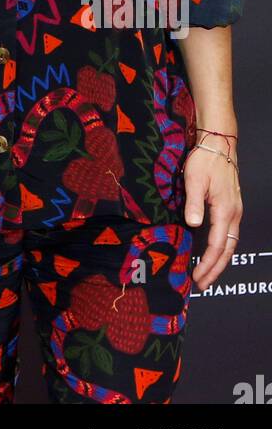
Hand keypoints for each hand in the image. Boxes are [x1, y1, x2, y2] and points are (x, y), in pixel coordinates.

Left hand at [183, 139, 242, 288]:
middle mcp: (234, 214)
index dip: (207, 263)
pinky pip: (229, 234)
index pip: (217, 245)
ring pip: (230, 243)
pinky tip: (213, 252)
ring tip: (206, 274)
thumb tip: (193, 225)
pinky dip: (222, 248)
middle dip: (215, 269)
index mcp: (225, 210)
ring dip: (219, 261)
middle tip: (202, 284)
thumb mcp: (193, 180)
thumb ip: (193, 203)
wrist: (218, 144)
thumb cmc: (205, 160)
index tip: (197, 276)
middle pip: (228, 250)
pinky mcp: (231, 207)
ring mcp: (235, 211)